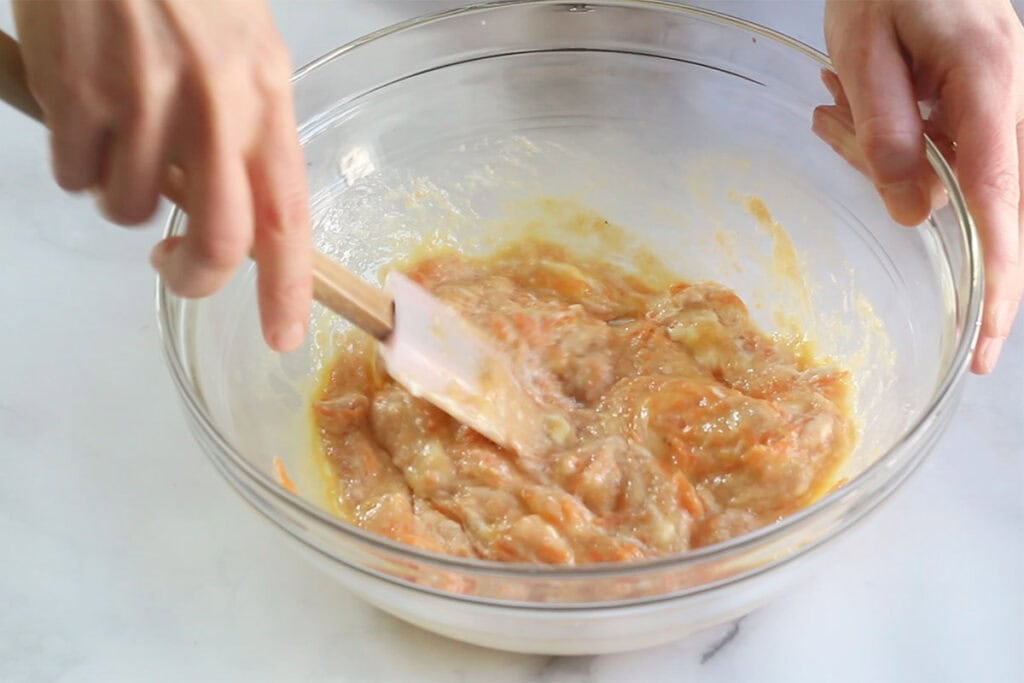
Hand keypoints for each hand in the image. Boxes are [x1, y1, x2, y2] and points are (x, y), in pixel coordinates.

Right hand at [13, 0, 311, 351]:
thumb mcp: (244, 45)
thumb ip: (248, 126)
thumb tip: (236, 204)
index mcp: (265, 95)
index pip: (288, 215)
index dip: (288, 287)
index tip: (283, 334)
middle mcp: (212, 106)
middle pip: (216, 240)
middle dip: (195, 277)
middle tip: (176, 269)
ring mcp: (141, 101)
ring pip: (131, 210)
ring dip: (123, 198)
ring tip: (121, 141)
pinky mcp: (75, 93)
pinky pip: (74, 174)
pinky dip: (77, 165)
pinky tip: (85, 114)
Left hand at [821, 0, 1022, 373]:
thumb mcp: (866, 52)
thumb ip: (888, 135)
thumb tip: (912, 215)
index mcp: (989, 85)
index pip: (1001, 206)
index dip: (996, 283)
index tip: (984, 344)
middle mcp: (1004, 102)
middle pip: (965, 195)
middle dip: (891, 179)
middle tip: (834, 118)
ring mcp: (991, 104)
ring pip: (937, 173)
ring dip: (873, 148)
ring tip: (835, 97)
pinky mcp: (971, 104)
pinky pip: (932, 148)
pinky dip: (882, 136)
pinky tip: (847, 99)